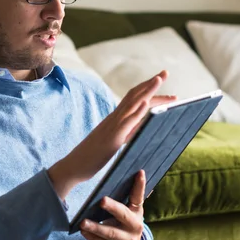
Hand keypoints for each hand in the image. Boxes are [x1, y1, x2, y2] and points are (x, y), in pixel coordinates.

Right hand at [48, 70, 175, 198]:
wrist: (74, 166)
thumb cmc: (92, 157)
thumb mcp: (113, 142)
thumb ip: (126, 134)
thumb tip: (141, 129)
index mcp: (115, 119)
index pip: (133, 99)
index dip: (147, 89)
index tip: (160, 81)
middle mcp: (114, 118)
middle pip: (134, 95)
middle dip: (151, 83)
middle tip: (165, 72)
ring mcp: (113, 126)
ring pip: (132, 104)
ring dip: (147, 90)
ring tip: (159, 78)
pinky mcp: (113, 138)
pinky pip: (127, 122)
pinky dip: (138, 111)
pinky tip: (146, 102)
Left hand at [80, 170, 147, 239]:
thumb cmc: (125, 225)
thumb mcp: (129, 213)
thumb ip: (124, 200)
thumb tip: (115, 180)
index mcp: (137, 212)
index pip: (138, 197)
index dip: (140, 185)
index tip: (140, 172)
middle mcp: (136, 225)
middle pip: (123, 214)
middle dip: (112, 207)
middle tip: (102, 201)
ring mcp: (128, 239)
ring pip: (111, 233)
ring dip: (96, 227)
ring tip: (83, 222)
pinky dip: (92, 238)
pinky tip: (83, 232)